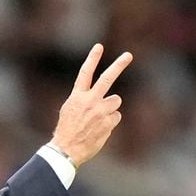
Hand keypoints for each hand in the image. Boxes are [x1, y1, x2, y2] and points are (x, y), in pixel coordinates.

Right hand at [50, 43, 132, 166]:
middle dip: (118, 65)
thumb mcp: (69, 109)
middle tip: (128, 55)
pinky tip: (100, 128)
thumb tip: (98, 96)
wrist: (67, 149)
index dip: (92, 59)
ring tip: (99, 118)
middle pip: (107, 79)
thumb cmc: (67, 130)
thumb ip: (83, 99)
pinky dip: (111, 121)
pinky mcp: (108, 123)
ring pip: (116, 101)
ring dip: (111, 107)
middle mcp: (90, 101)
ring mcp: (100, 112)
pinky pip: (116, 116)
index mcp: (77, 96)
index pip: (85, 73)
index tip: (99, 47)